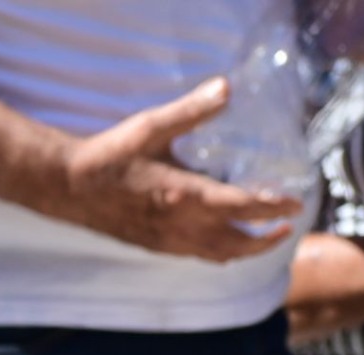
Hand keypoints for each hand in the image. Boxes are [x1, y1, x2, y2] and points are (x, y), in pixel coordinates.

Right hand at [57, 78, 302, 262]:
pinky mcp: (151, 246)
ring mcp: (165, 241)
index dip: (274, 207)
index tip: (296, 203)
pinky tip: (216, 242)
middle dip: (266, 238)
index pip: (243, 208)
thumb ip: (191, 110)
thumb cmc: (109, 156)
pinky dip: (215, 253)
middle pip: (237, 244)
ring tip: (259, 240)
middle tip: (286, 225)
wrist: (67, 187)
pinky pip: (193, 257)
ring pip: (216, 256)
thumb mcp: (152, 127)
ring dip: (243, 251)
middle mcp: (180, 226)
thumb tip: (225, 88)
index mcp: (186, 196)